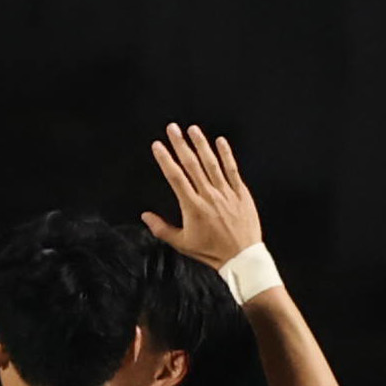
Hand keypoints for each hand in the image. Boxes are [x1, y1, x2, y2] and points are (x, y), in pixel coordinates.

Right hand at [143, 124, 263, 270]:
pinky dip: (226, 154)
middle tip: (172, 129)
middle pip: (192, 164)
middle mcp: (209, 196)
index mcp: (192, 207)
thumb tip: (145, 216)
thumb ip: (162, 228)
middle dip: (180, 144)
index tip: (157, 146)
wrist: (241, 256)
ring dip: (201, 144)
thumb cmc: (211, 251)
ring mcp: (226, 192)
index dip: (165, 159)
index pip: (175, 177)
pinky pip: (232, 169)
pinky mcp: (240, 192)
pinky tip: (220, 141)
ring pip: (212, 163)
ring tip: (192, 130)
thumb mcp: (182, 244)